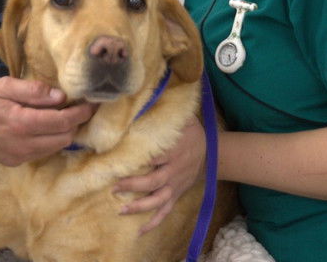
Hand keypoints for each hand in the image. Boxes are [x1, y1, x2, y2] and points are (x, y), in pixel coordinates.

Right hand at [0, 76, 96, 166]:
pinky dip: (50, 139)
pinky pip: (41, 152)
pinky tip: (44, 125)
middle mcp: (23, 145)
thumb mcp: (2, 86)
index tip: (93, 102)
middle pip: (65, 137)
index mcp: (21, 123)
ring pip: (55, 147)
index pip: (63, 121)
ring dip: (64, 132)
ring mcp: (18, 156)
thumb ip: (33, 91)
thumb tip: (60, 96)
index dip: (82, 112)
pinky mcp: (14, 161)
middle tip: (79, 106)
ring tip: (63, 114)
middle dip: (76, 122)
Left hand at [113, 116, 205, 232]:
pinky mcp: (176, 194)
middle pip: (152, 180)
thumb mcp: (184, 118)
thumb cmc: (192, 132)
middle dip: (133, 185)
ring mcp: (175, 185)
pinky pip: (165, 211)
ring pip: (158, 199)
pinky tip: (140, 231)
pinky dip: (154, 222)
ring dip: (140, 206)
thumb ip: (165, 110)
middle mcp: (174, 170)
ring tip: (121, 210)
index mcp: (174, 150)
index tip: (117, 158)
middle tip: (113, 186)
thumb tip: (146, 95)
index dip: (136, 158)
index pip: (154, 155)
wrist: (213, 153)